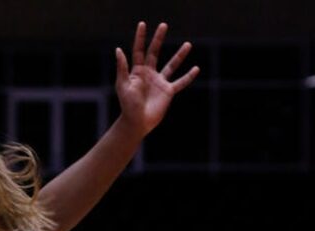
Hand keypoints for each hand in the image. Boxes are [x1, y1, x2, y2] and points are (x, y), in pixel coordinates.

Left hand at [115, 22, 199, 136]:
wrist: (137, 122)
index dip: (140, 38)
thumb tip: (118, 50)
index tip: (142, 24)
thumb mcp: (123, 85)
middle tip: (163, 25)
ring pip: (171, 65)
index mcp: (137, 72)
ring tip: (188, 44)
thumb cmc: (127, 105)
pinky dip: (188, 76)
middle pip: (154, 52)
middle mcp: (149, 74)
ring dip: (180, 55)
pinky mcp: (168, 91)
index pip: (139, 51)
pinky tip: (196, 68)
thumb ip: (122, 68)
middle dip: (158, 39)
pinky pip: (180, 82)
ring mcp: (159, 82)